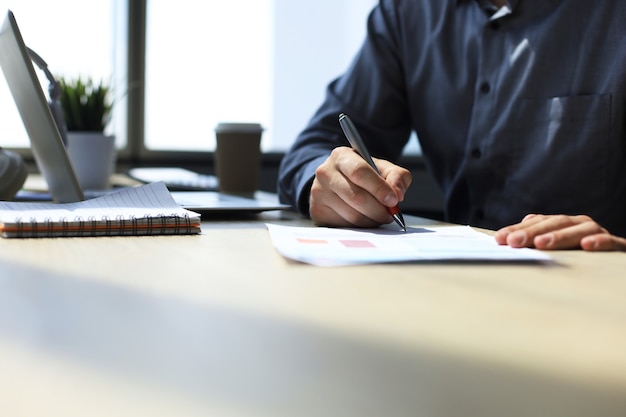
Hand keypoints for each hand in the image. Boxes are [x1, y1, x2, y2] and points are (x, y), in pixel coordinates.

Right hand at [309, 147, 411, 227]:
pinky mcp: (317, 211)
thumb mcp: (382, 168)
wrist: (335, 182)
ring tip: (378, 216)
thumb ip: (397, 176)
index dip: (379, 188)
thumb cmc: (362, 175)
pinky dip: (360, 226)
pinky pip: (344, 225)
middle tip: (390, 214)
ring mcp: (318, 193)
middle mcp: (325, 172)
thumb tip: (397, 194)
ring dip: (371, 220)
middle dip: (379, 209)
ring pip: (352, 215)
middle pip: (356, 197)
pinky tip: (364, 219)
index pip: (360, 172)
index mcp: (342, 156)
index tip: (393, 200)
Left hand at [494, 214, 625, 250]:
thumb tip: (508, 237)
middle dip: (532, 232)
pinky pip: (610, 241)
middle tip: (514, 242)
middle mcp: (579, 224)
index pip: (538, 222)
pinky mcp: (618, 246)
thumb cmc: (580, 255)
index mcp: (562, 223)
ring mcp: (598, 232)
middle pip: (554, 223)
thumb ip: (535, 240)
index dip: (518, 229)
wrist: (617, 263)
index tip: (500, 239)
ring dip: (559, 236)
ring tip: (541, 243)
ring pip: (578, 229)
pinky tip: (586, 246)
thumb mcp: (556, 248)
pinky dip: (599, 242)